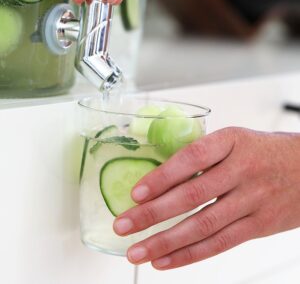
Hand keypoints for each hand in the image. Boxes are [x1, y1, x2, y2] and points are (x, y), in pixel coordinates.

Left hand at [113, 128, 299, 269]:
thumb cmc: (262, 151)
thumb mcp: (234, 140)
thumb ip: (202, 156)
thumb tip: (159, 176)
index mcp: (231, 141)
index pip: (192, 158)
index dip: (162, 177)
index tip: (136, 193)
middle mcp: (242, 170)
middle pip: (193, 196)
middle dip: (153, 213)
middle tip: (123, 225)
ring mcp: (253, 200)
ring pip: (203, 226)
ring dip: (165, 242)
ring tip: (136, 251)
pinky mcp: (259, 226)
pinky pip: (220, 244)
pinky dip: (189, 255)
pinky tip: (164, 261)